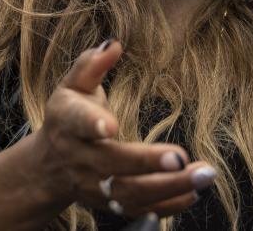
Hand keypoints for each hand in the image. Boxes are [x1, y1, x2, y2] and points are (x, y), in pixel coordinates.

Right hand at [29, 40, 216, 217]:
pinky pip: (140, 209)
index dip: (93, 124)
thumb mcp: (72, 86)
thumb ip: (90, 64)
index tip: (111, 125)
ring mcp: (95, 186)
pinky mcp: (110, 204)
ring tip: (203, 176)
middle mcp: (80, 157)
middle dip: (148, 163)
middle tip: (181, 157)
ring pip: (130, 193)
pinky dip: (168, 205)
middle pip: (113, 164)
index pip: (79, 122)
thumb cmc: (68, 117)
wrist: (49, 167)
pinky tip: (194, 193)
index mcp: (68, 122)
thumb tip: (113, 43)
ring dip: (169, 187)